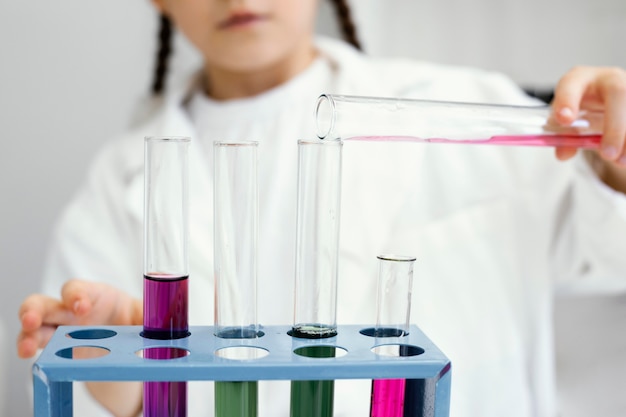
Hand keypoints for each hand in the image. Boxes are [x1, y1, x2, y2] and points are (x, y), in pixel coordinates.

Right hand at [17, 279, 141, 357]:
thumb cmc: (133, 318)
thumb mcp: (145, 315)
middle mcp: (72, 309)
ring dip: (27, 332)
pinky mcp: (56, 345)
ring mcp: (61, 327)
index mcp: (95, 296)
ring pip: (35, 323)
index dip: (76, 295)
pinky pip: (37, 343)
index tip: (81, 308)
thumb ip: (153, 315)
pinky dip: (28, 346)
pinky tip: (27, 354)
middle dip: (36, 309)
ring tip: (26, 346)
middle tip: (33, 319)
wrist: (126, 340)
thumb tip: (166, 319)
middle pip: (47, 302)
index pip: (79, 289)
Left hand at [550, 66, 625, 192]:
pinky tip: (625, 158)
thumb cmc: (580, 105)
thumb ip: (564, 136)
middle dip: (614, 126)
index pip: (571, 84)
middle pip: (618, 92)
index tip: (564, 120)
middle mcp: (608, 78)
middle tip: (607, 153)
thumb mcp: (567, 118)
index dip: (567, 101)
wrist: (602, 99)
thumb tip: (563, 153)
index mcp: (580, 79)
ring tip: (620, 161)